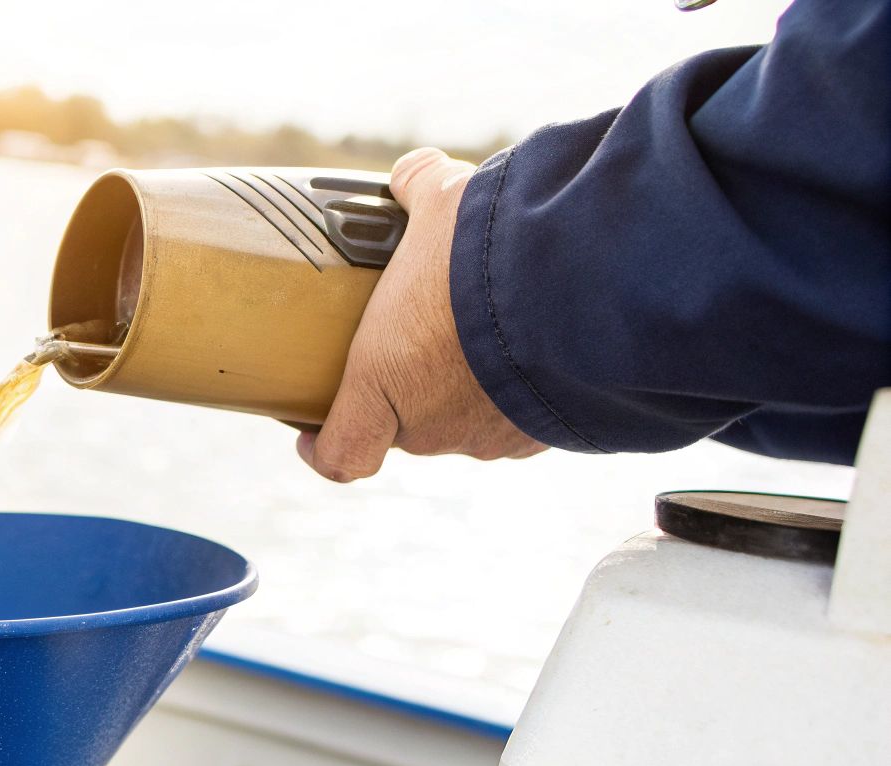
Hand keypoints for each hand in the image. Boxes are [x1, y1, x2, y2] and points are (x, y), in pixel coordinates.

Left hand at [295, 148, 545, 481]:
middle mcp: (433, 426)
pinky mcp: (545, 433)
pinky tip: (530, 345)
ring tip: (482, 333)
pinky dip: (517, 388)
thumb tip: (412, 175)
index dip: (320, 448)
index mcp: (383, 383)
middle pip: (405, 424)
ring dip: (465, 386)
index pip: (341, 454)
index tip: (309, 432)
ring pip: (465, 419)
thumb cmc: (491, 251)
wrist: (593, 282)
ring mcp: (492, 436)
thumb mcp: (443, 201)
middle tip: (417, 340)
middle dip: (407, 386)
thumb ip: (416, 189)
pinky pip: (518, 416)